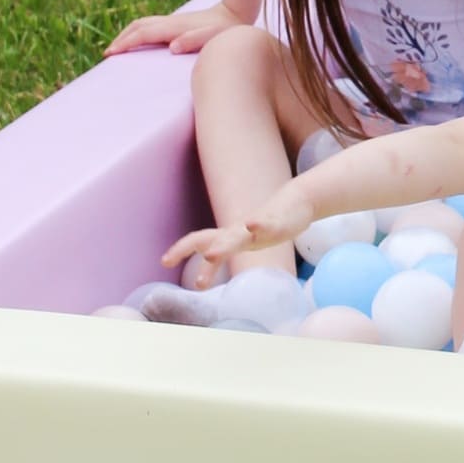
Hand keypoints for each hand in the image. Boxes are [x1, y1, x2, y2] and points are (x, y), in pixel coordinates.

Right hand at [107, 2, 244, 56]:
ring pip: (143, 23)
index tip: (111, 53)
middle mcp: (170, 21)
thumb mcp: (213, 37)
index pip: (143, 34)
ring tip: (117, 48)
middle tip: (107, 54)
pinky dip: (138, 32)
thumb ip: (194, 40)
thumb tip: (172, 47)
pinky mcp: (176, 22)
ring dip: (127, 34)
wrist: (236, 12)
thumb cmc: (225, 30)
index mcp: (174, 27)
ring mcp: (172, 20)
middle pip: (138, 26)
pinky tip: (139, 42)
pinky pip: (150, 26)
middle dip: (121, 38)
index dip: (126, 43)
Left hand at [161, 186, 315, 282]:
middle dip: (189, 249)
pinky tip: (252, 225)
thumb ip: (226, 245)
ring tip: (210, 256)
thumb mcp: (245, 238)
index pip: (200, 240)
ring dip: (223, 245)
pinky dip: (259, 225)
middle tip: (168, 260)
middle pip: (210, 239)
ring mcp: (258, 226)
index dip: (181, 249)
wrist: (299, 201)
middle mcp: (239, 230)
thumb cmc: (270, 222)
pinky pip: (268, 225)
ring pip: (238, 236)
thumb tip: (206, 257)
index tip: (164, 261)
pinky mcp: (278, 223)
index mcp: (231, 235)